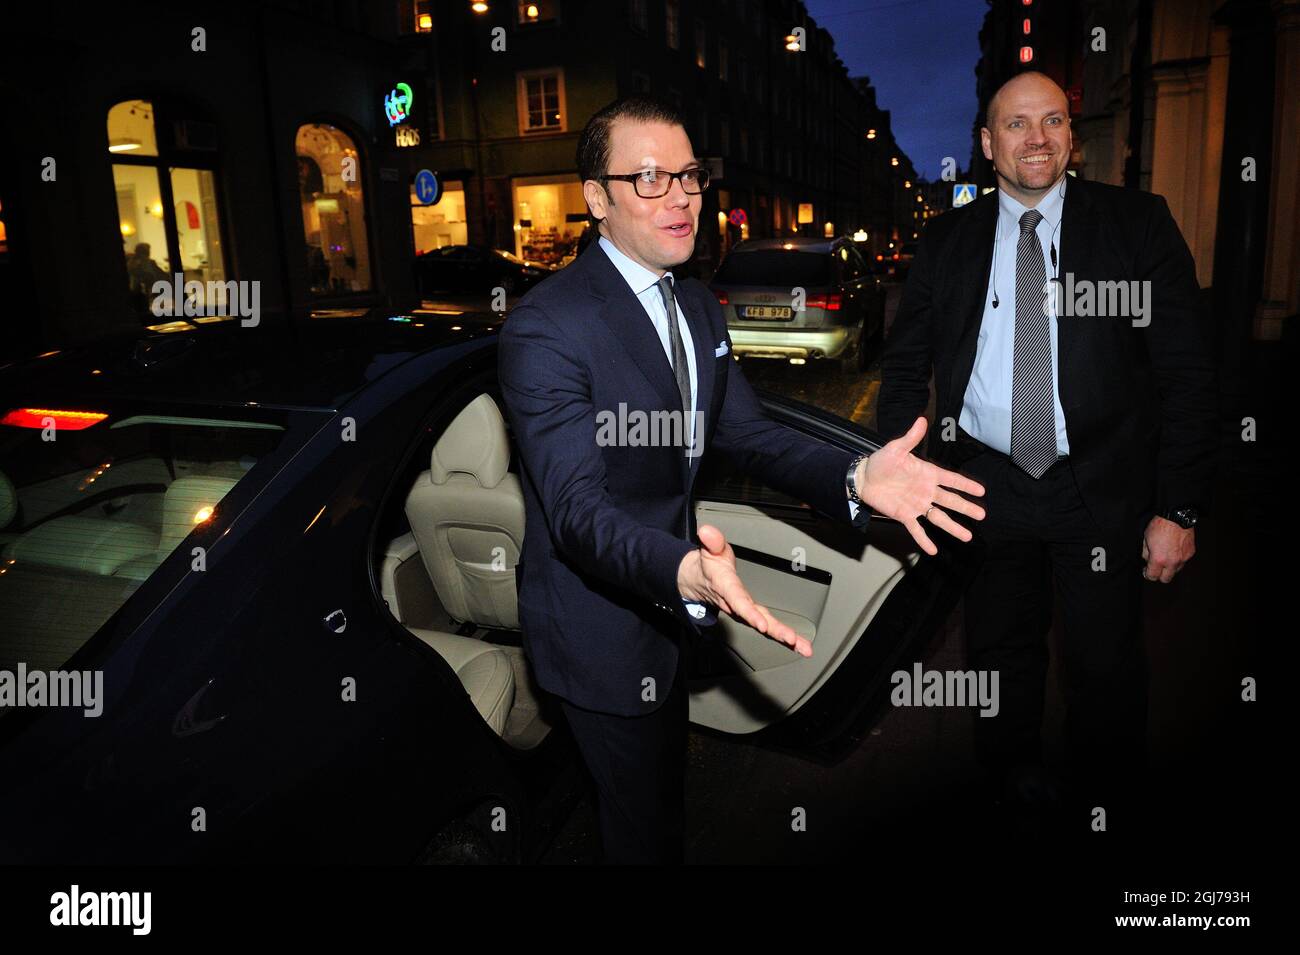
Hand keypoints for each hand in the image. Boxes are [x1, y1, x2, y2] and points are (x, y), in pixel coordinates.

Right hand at [678, 524, 812, 657]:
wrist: (699, 582)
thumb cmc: (708, 566)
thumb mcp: (709, 550)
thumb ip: (711, 541)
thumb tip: (707, 532)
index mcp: (727, 588)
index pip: (738, 602)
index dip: (749, 613)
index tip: (761, 624)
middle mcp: (737, 604)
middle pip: (757, 620)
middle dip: (774, 631)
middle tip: (792, 640)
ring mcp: (747, 612)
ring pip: (766, 627)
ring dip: (785, 637)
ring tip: (804, 647)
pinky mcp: (754, 615)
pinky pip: (769, 627)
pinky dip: (785, 637)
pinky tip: (799, 644)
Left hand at [858, 416, 986, 555]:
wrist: (863, 477)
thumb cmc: (881, 461)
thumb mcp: (896, 448)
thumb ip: (911, 438)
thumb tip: (922, 420)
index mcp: (927, 474)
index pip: (951, 480)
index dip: (966, 485)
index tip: (982, 490)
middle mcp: (926, 491)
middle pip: (950, 501)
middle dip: (966, 508)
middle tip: (982, 515)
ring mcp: (917, 504)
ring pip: (939, 518)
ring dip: (952, 527)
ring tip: (967, 536)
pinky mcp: (905, 515)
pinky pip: (917, 529)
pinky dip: (924, 540)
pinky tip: (934, 550)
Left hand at [1141, 516, 1194, 582]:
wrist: (1177, 517)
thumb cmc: (1160, 526)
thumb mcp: (1145, 539)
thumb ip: (1146, 553)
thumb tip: (1147, 559)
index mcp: (1159, 559)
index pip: (1152, 576)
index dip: (1147, 574)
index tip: (1146, 571)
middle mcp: (1172, 562)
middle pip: (1166, 579)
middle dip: (1159, 575)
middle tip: (1156, 568)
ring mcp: (1183, 559)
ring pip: (1175, 570)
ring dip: (1170, 567)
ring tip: (1166, 557)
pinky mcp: (1190, 553)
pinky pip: (1183, 561)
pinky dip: (1178, 559)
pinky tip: (1174, 550)